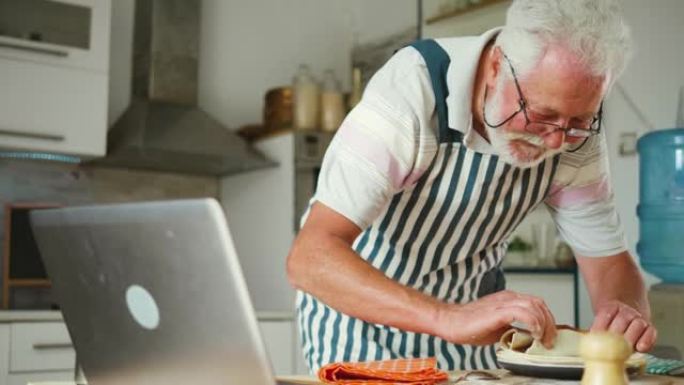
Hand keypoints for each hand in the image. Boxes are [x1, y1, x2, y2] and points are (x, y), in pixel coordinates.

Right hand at [434, 290, 556, 346]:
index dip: (547, 319)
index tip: (548, 336)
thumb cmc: (470, 326)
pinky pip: (523, 312)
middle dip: (549, 323)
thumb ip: (515, 329)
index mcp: (508, 299)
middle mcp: (508, 297)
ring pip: (535, 305)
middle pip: (539, 303)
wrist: (450, 322)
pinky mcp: (498, 311)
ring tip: (542, 339)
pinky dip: (533, 323)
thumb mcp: (499, 328)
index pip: (536, 304)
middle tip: (549, 340)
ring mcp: (503, 302)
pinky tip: (533, 334)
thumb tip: (531, 339)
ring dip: (544, 323)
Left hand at [591, 300, 656, 352]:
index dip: (600, 326)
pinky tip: (640, 347)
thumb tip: (587, 341)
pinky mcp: (649, 329)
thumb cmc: (611, 325)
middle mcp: (626, 312)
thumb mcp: (601, 323)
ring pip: (638, 324)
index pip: (604, 314)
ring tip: (626, 347)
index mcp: (610, 308)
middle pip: (622, 319)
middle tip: (612, 345)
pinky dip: (647, 340)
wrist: (626, 317)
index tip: (596, 335)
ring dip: (631, 337)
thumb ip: (596, 331)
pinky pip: (651, 332)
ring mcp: (638, 319)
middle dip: (617, 333)